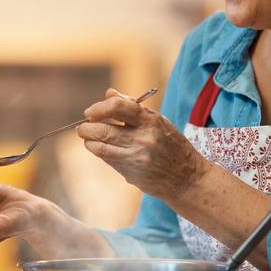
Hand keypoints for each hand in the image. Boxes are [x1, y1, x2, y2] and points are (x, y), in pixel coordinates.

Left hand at [77, 87, 210, 202]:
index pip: (118, 106)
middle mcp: (144, 138)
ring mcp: (137, 157)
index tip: (90, 112)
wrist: (187, 178)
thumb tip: (109, 92)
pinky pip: (107, 159)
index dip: (99, 108)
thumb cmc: (172, 145)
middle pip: (103, 130)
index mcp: (152, 120)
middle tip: (83, 127)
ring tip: (87, 137)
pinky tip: (99, 148)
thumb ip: (132, 107)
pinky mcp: (131, 173)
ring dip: (88, 141)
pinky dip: (98, 152)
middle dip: (86, 128)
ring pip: (100, 147)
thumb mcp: (159, 121)